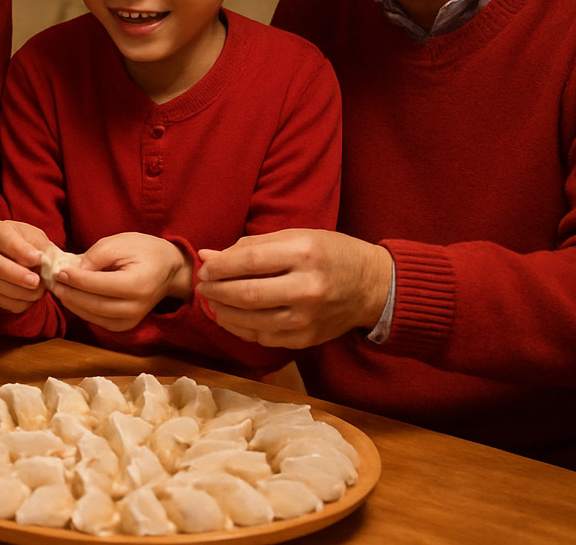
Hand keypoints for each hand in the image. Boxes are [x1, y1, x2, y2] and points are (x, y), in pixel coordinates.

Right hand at [0, 220, 50, 312]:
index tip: (38, 258)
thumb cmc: (20, 241)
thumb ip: (41, 247)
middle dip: (18, 276)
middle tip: (36, 281)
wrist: (1, 250)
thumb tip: (47, 264)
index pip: (6, 241)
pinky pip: (4, 302)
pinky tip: (31, 295)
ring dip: (23, 293)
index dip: (22, 251)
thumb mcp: (32, 235)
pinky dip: (21, 302)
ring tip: (40, 289)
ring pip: (0, 288)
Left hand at [53, 233, 187, 332]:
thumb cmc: (144, 250)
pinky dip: (82, 310)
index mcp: (138, 284)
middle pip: (94, 305)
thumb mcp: (120, 242)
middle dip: (70, 294)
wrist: (168, 268)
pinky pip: (98, 321)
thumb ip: (97, 255)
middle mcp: (136, 307)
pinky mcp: (126, 325)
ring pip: (94, 316)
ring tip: (57, 289)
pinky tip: (71, 298)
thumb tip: (75, 271)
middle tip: (52, 282)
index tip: (59, 271)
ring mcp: (132, 320)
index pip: (100, 285)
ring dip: (72, 304)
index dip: (76, 279)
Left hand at [195, 229, 393, 348]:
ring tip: (212, 301)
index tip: (205, 268)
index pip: (248, 261)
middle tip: (202, 286)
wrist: (372, 286)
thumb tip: (206, 256)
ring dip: (223, 312)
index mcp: (304, 254)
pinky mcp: (306, 339)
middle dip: (216, 291)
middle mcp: (306, 288)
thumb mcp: (295, 237)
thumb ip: (249, 246)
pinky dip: (240, 328)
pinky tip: (231, 317)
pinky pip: (263, 338)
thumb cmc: (329, 254)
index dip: (219, 267)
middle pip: (246, 295)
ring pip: (251, 321)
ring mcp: (307, 318)